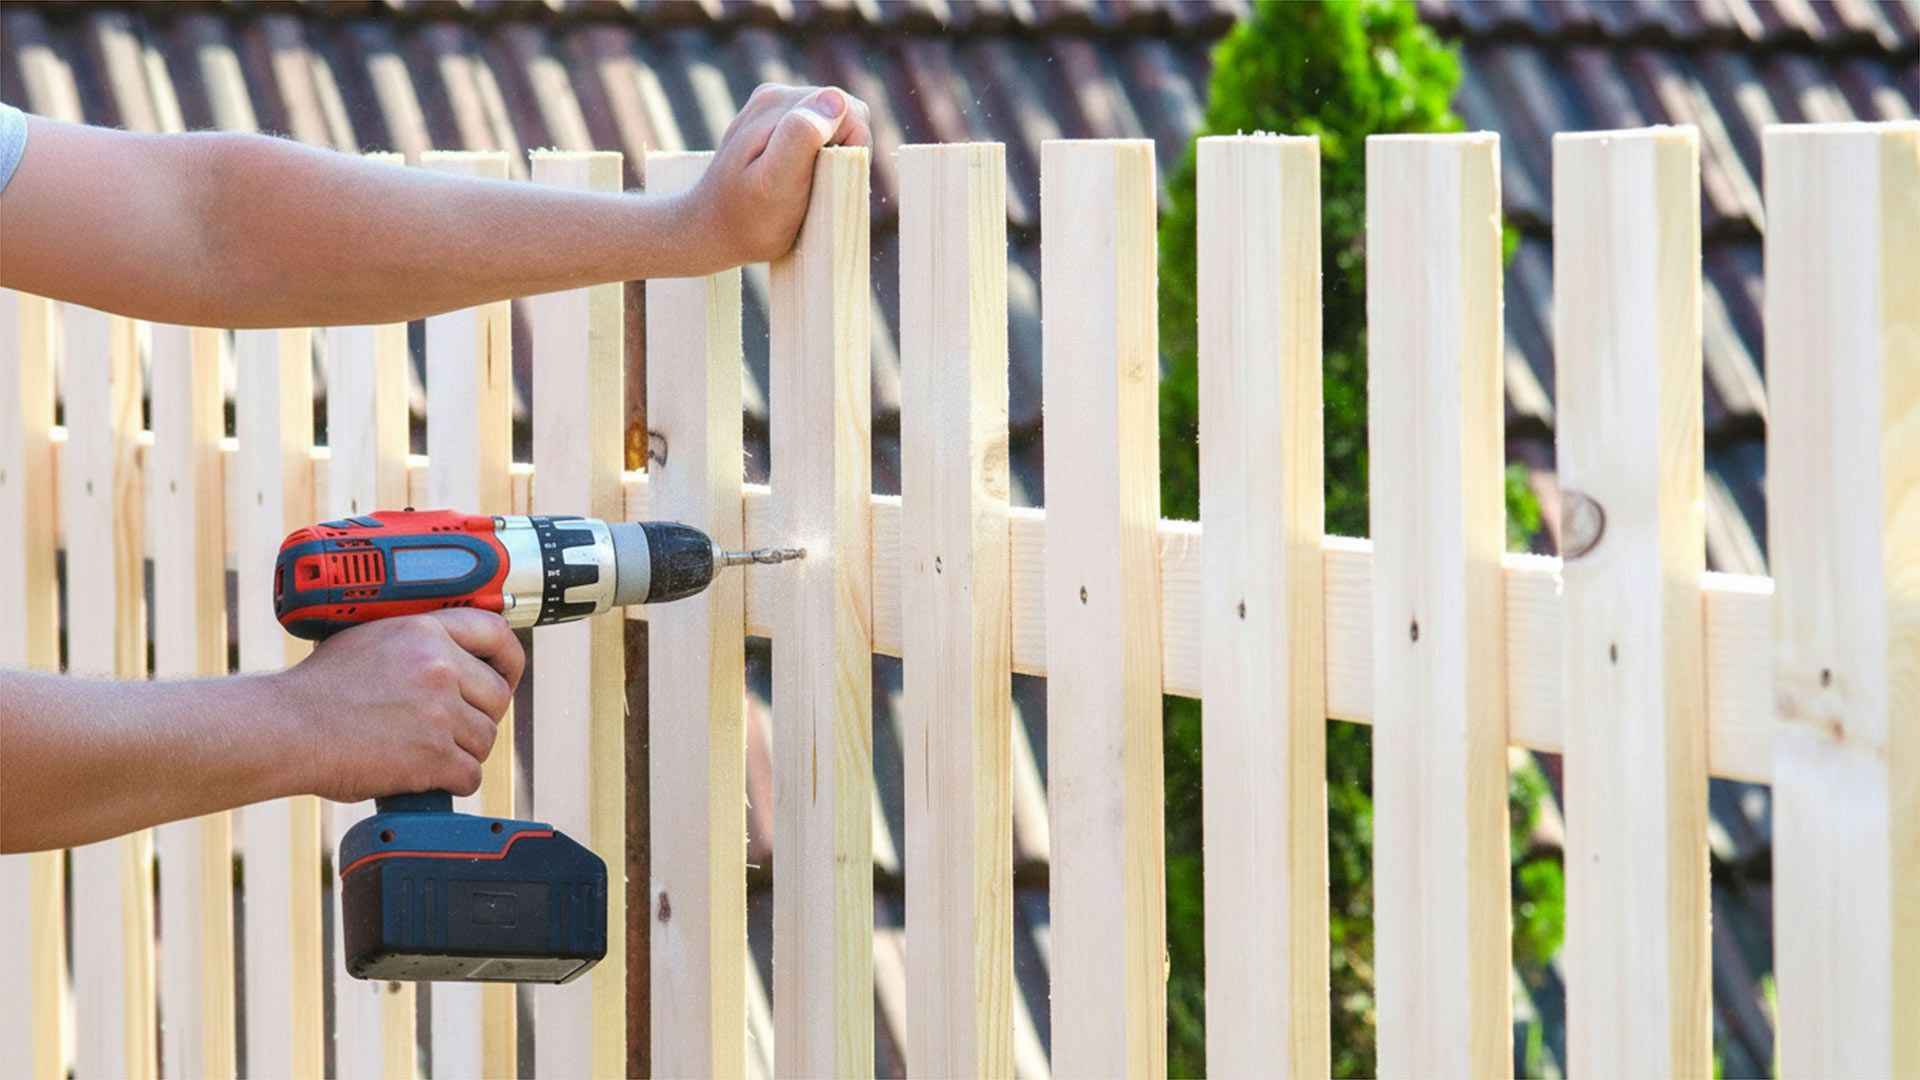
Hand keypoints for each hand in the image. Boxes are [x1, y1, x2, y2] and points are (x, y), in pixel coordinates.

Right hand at [271, 610, 524, 803]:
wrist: (286, 728)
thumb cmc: (318, 689)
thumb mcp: (371, 639)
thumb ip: (419, 643)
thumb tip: (457, 655)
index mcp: (426, 631)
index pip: (497, 635)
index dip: (508, 661)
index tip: (504, 676)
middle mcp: (439, 667)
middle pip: (497, 696)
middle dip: (478, 716)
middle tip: (448, 727)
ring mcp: (439, 712)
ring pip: (486, 739)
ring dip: (462, 751)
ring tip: (422, 751)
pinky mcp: (434, 756)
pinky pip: (470, 775)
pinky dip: (450, 782)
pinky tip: (422, 775)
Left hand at [686, 83, 871, 268]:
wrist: (710, 230)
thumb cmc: (747, 218)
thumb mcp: (776, 183)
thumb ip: (802, 136)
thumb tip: (835, 99)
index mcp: (781, 104)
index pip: (848, 111)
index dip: (852, 148)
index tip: (830, 180)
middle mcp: (777, 95)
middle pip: (844, 112)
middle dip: (843, 150)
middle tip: (818, 187)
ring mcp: (774, 107)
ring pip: (834, 122)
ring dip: (832, 155)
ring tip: (807, 186)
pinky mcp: (774, 123)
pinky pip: (817, 130)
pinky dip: (819, 156)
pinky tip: (799, 180)